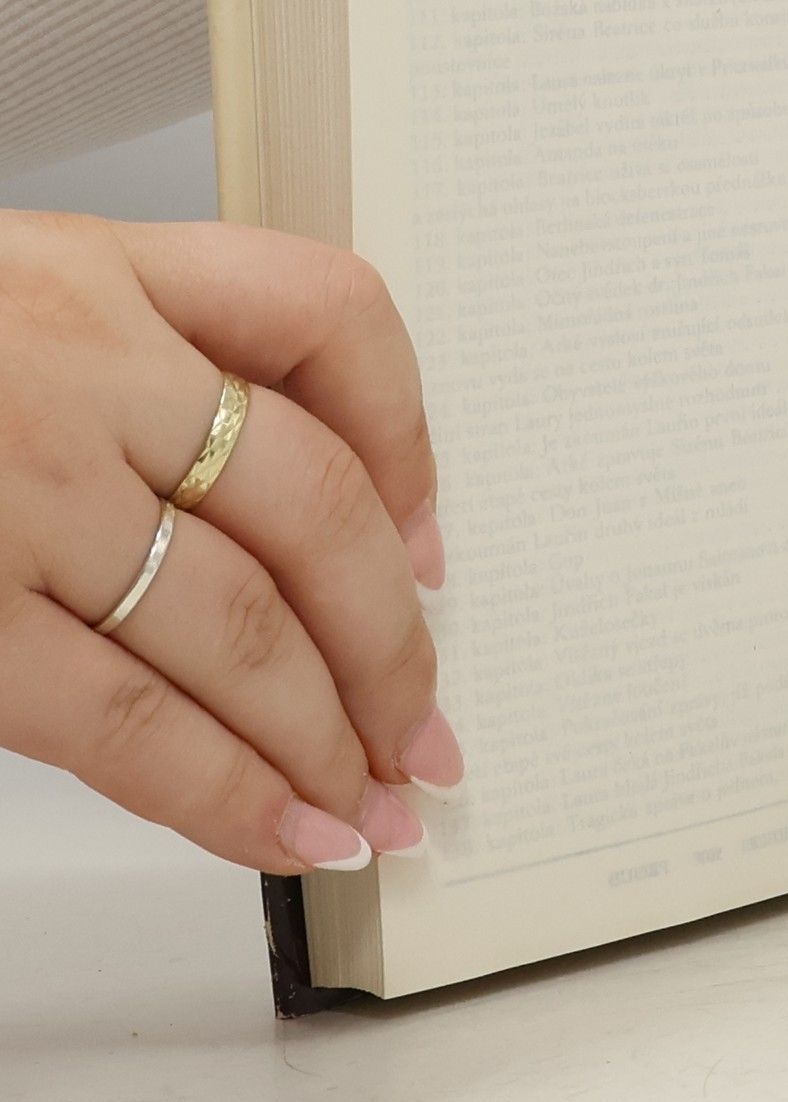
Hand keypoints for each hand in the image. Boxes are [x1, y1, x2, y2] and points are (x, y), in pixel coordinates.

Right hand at [0, 214, 463, 872]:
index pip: (329, 313)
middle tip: (424, 723)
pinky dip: (225, 793)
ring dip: (329, 732)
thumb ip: (134, 368)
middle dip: (390, 637)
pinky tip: (286, 833)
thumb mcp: (7, 301)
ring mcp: (14, 495)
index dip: (409, 434)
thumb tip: (295, 527)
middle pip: (314, 505)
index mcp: (96, 269)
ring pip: (239, 626)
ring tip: (377, 801)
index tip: (431, 536)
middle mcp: (76, 366)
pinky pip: (126, 724)